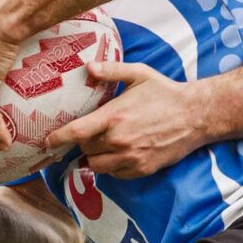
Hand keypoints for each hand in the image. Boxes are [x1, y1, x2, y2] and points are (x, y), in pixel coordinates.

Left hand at [51, 59, 203, 178]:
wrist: (196, 116)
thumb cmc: (165, 92)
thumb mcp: (139, 74)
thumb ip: (111, 71)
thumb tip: (88, 68)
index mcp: (114, 116)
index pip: (76, 132)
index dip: (57, 138)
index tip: (46, 141)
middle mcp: (120, 140)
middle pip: (85, 149)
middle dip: (83, 142)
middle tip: (91, 132)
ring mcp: (131, 157)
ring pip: (97, 165)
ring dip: (95, 157)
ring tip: (103, 144)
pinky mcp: (142, 169)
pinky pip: (116, 174)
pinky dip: (113, 166)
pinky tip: (120, 153)